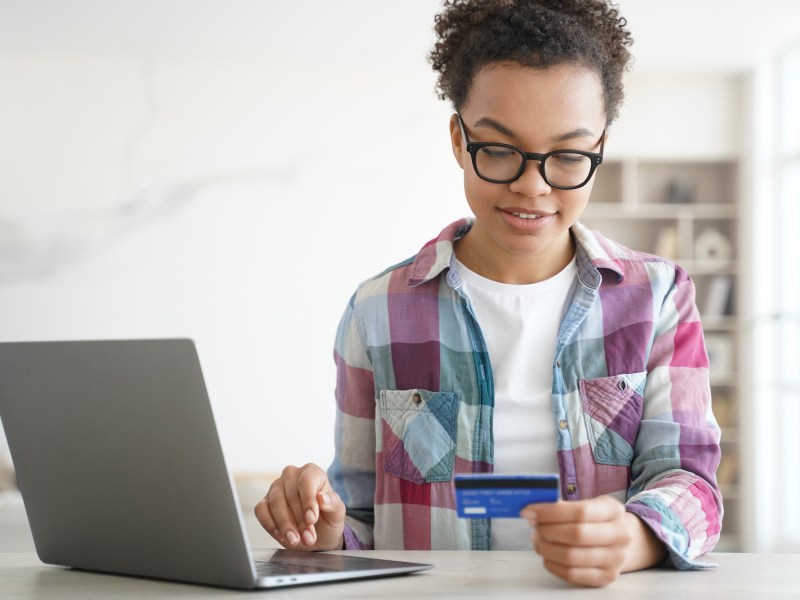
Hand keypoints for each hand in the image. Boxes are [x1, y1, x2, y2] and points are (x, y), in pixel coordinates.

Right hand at [254, 463, 345, 550]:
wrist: (318, 535)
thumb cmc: (328, 519)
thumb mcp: (337, 513)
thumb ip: (332, 503)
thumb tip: (322, 498)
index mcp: (312, 472)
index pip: (306, 481)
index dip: (308, 501)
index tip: (312, 519)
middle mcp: (292, 476)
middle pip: (290, 494)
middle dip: (299, 520)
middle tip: (308, 537)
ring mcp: (276, 488)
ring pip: (275, 503)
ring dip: (285, 525)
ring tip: (296, 540)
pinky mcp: (264, 502)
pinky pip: (261, 511)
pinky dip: (270, 525)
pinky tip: (281, 536)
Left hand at [520, 496, 665, 587]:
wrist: (621, 540)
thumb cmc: (597, 519)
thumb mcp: (588, 504)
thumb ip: (564, 506)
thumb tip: (533, 510)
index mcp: (613, 510)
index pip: (580, 512)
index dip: (550, 512)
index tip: (529, 511)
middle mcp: (620, 535)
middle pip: (576, 534)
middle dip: (547, 530)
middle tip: (533, 525)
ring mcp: (615, 559)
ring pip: (571, 556)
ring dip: (546, 548)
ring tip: (537, 540)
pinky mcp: (606, 577)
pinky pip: (573, 575)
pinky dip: (553, 565)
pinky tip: (546, 555)